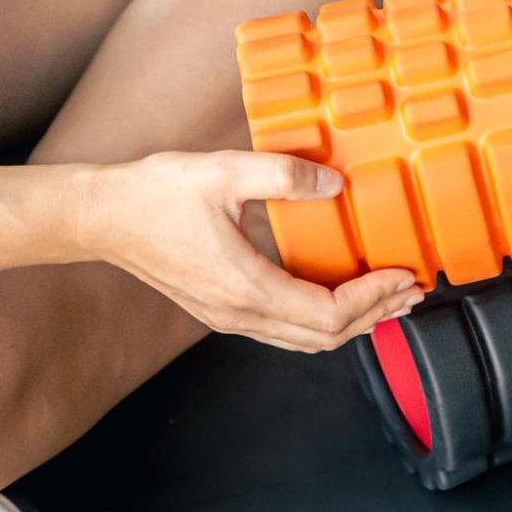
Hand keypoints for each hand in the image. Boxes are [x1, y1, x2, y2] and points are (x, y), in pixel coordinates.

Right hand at [78, 151, 421, 350]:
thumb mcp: (222, 171)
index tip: (405, 275)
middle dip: (376, 316)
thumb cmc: (153, 194)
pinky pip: (285, 329)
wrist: (98, 216)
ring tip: (389, 301)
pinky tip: (339, 299)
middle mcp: (240, 314)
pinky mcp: (221, 309)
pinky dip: (323, 321)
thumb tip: (335, 182)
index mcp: (246, 288)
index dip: (374, 299)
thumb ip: (282, 174)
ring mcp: (228, 317)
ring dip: (353, 324)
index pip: (329, 314)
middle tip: (414, 292)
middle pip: (324, 337)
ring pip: (305, 340)